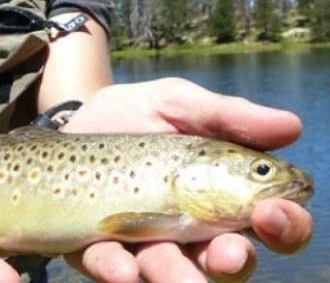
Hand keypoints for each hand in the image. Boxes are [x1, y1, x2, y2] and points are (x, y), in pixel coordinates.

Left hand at [62, 78, 311, 282]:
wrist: (78, 118)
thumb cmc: (137, 112)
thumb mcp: (177, 103)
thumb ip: (225, 115)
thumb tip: (291, 126)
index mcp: (224, 193)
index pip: (269, 219)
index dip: (283, 222)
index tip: (274, 210)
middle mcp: (193, 226)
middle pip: (228, 258)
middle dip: (233, 260)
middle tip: (231, 253)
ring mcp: (146, 241)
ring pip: (171, 270)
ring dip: (177, 276)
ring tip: (175, 278)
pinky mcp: (102, 247)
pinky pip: (111, 266)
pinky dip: (118, 270)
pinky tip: (123, 270)